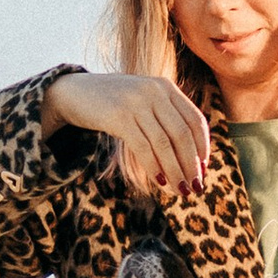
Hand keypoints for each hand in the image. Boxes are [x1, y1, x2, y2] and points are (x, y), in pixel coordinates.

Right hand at [43, 69, 210, 200]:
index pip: (195, 120)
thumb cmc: (113, 105)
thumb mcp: (143, 104)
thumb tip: (190, 159)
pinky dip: (154, 167)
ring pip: (165, 143)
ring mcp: (136, 102)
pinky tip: (160, 183)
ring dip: (175, 171)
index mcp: (166, 87)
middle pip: (183, 134)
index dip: (203, 148)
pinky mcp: (118, 115)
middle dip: (192, 165)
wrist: (73, 93)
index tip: (203, 170)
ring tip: (180, 191)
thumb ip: (165, 120)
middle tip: (195, 187)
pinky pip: (143, 147)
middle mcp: (154, 90)